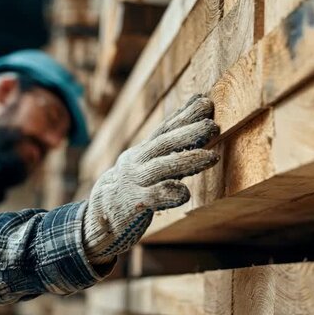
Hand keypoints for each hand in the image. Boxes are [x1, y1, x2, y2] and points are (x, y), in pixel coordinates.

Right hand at [82, 94, 219, 264]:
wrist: (101, 213)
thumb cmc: (133, 187)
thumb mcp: (147, 165)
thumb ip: (170, 151)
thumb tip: (197, 127)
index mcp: (143, 151)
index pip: (165, 129)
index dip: (184, 114)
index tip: (204, 101)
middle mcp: (138, 162)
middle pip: (165, 143)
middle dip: (189, 132)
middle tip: (211, 125)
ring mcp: (136, 182)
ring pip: (163, 167)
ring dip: (188, 160)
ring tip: (213, 156)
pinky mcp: (136, 204)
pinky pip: (155, 196)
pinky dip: (171, 193)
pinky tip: (186, 193)